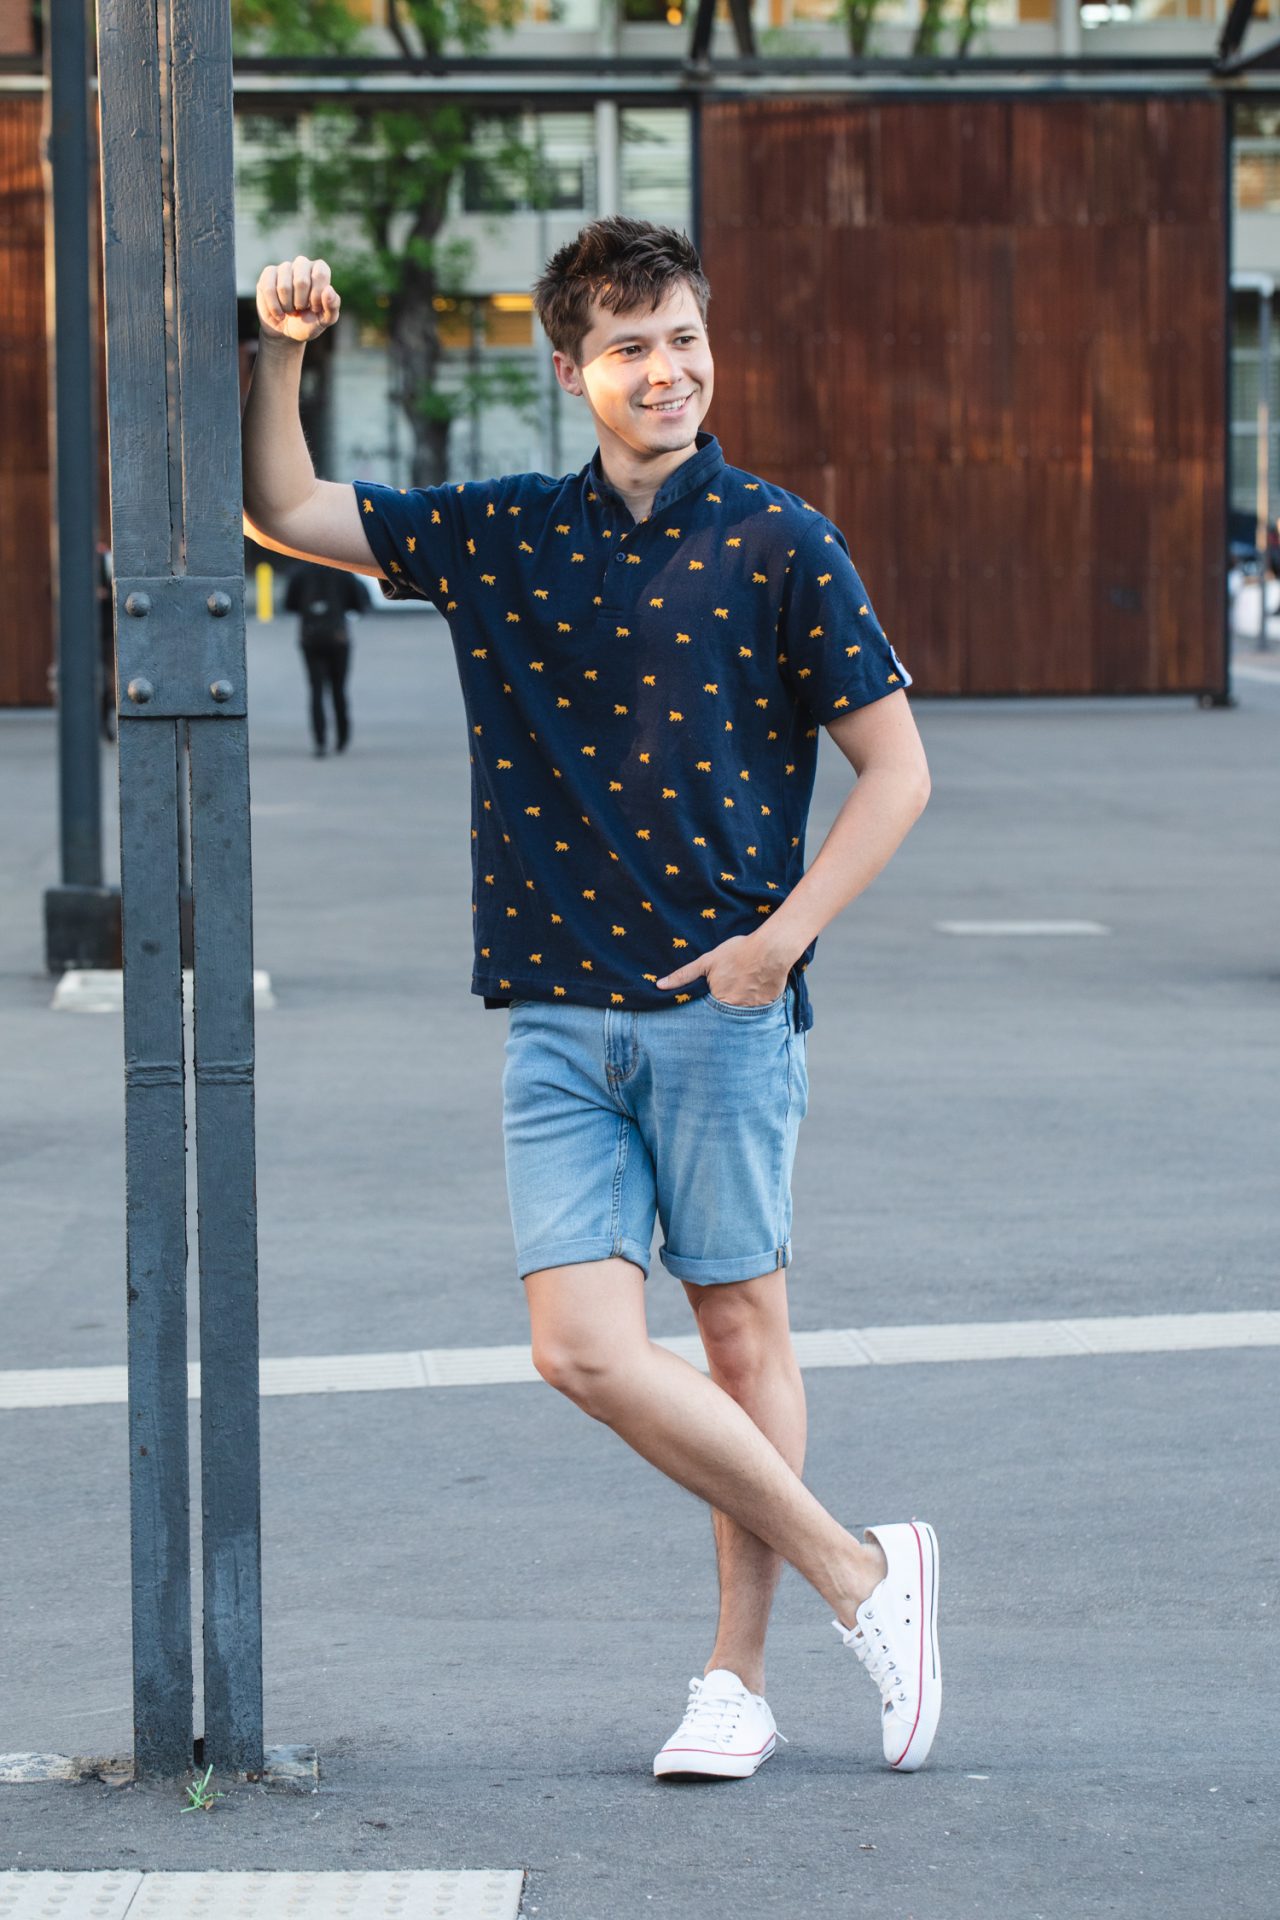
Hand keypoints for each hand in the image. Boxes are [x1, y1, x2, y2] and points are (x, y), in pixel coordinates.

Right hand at [256, 256, 340, 344]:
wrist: (286, 331)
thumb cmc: (308, 323)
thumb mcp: (324, 320)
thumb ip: (332, 307)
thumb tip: (329, 290)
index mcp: (320, 271)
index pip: (320, 273)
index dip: (317, 294)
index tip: (315, 308)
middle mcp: (303, 264)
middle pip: (301, 281)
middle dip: (301, 303)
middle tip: (300, 309)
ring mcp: (284, 267)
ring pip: (284, 287)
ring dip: (287, 306)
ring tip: (290, 310)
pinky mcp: (268, 274)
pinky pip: (268, 289)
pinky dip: (274, 307)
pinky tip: (278, 313)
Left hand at [656, 933, 789, 1006]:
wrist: (770, 950)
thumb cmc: (738, 953)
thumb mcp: (707, 962)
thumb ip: (683, 975)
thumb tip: (659, 986)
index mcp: (718, 1002)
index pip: (706, 1016)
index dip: (706, 1014)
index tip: (706, 1009)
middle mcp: (734, 1011)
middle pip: (724, 1019)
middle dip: (722, 1015)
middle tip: (725, 1004)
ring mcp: (752, 1012)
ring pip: (741, 1017)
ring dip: (739, 1011)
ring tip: (741, 997)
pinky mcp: (767, 1008)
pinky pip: (758, 1014)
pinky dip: (754, 1007)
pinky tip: (755, 995)